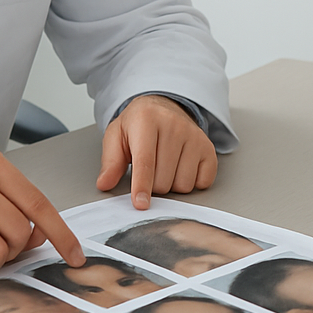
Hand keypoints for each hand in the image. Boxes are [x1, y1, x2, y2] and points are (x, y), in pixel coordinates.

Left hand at [96, 95, 217, 208]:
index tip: (140, 204)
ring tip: (165, 166)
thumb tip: (104, 184)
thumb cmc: (138, 126)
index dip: (142, 186)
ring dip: (171, 184)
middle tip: (150, 168)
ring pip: (183, 185)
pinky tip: (182, 167)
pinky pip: (202, 182)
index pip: (146, 161)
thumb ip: (110, 162)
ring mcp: (194, 136)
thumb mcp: (116, 136)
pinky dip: (192, 182)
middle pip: (163, 180)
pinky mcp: (208, 148)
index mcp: (146, 120)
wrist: (162, 108)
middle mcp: (174, 125)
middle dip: (153, 185)